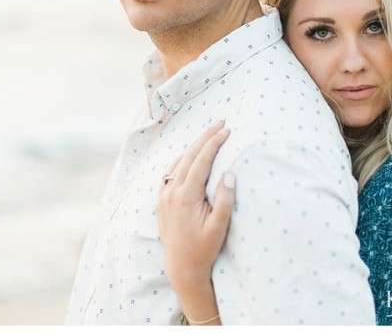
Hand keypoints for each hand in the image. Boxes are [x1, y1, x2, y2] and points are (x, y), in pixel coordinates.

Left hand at [157, 120, 235, 292]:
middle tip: (220, 122)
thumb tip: (230, 173)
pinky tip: (188, 157)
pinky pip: (170, 173)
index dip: (214, 142)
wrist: (182, 268)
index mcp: (186, 195)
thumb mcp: (219, 227)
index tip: (227, 129)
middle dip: (205, 137)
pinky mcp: (161, 201)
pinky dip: (181, 161)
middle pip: (189, 156)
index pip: (201, 160)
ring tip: (208, 135)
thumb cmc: (204, 249)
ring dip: (194, 147)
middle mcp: (171, 192)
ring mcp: (164, 196)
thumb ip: (225, 199)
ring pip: (178, 162)